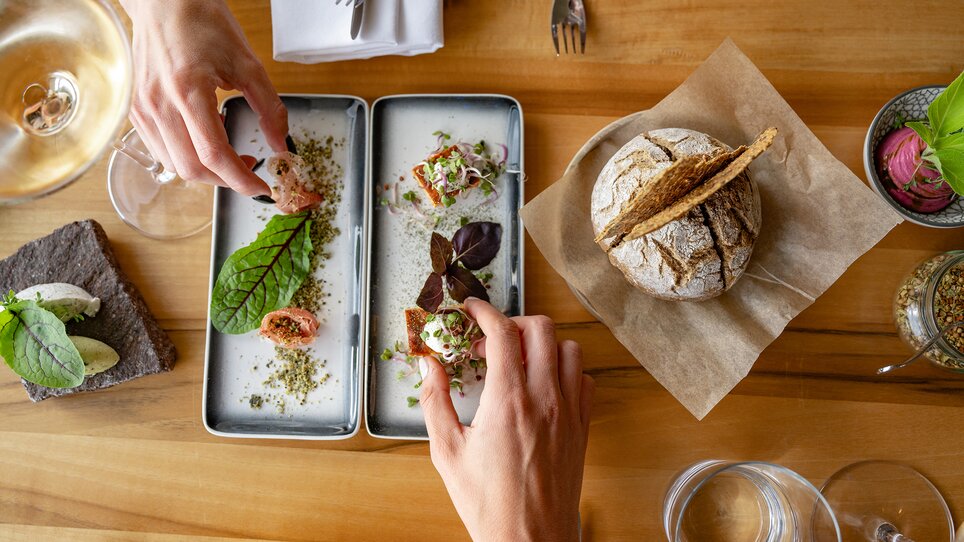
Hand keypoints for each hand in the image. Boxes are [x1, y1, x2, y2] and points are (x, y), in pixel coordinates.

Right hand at [119, 0, 286, 195]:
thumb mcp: (248, 63)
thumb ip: (269, 108)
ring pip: (175, 165)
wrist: (165, 3)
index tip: (262, 189)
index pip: (214, 155)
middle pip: (192, 169)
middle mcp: (159, 105)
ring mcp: (143, 110)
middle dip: (225, 179)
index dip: (240, 180)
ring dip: (207, 170)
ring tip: (229, 150)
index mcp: (187, 91)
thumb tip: (280, 145)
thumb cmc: (203, 24)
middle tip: (249, 168)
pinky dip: (188, 156)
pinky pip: (162, 151)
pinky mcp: (137, 112)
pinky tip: (206, 136)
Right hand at [419, 298, 593, 541]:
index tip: (472, 310)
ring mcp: (569, 412)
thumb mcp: (446, 452)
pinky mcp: (582, 427)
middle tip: (489, 343)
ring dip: (543, 344)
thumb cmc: (489, 503)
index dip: (485, 311)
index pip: (502, 332)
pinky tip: (544, 386)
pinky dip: (566, 371)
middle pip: (541, 328)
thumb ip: (435, 402)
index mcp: (508, 401)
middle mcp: (544, 399)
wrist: (530, 540)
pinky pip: (584, 379)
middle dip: (512, 323)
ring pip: (569, 348)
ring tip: (518, 362)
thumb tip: (427, 367)